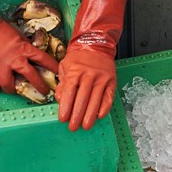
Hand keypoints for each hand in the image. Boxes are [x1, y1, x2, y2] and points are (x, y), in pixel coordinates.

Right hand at [0, 0, 54, 94]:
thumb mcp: (17, 35)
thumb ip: (24, 46)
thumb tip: (29, 53)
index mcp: (24, 48)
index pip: (43, 59)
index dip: (53, 67)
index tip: (59, 73)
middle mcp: (15, 58)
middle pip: (31, 76)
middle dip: (39, 85)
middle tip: (44, 91)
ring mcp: (1, 64)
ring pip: (9, 84)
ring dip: (12, 89)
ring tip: (13, 91)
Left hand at [56, 0, 124, 130]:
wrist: (96, 44)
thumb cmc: (78, 57)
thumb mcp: (65, 66)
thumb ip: (62, 83)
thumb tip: (60, 100)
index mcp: (75, 71)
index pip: (69, 93)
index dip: (66, 107)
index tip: (62, 119)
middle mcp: (89, 75)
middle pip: (82, 99)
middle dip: (77, 115)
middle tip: (73, 127)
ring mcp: (102, 78)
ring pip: (95, 100)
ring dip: (90, 116)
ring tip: (85, 126)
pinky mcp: (111, 81)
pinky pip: (108, 97)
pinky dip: (104, 108)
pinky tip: (99, 116)